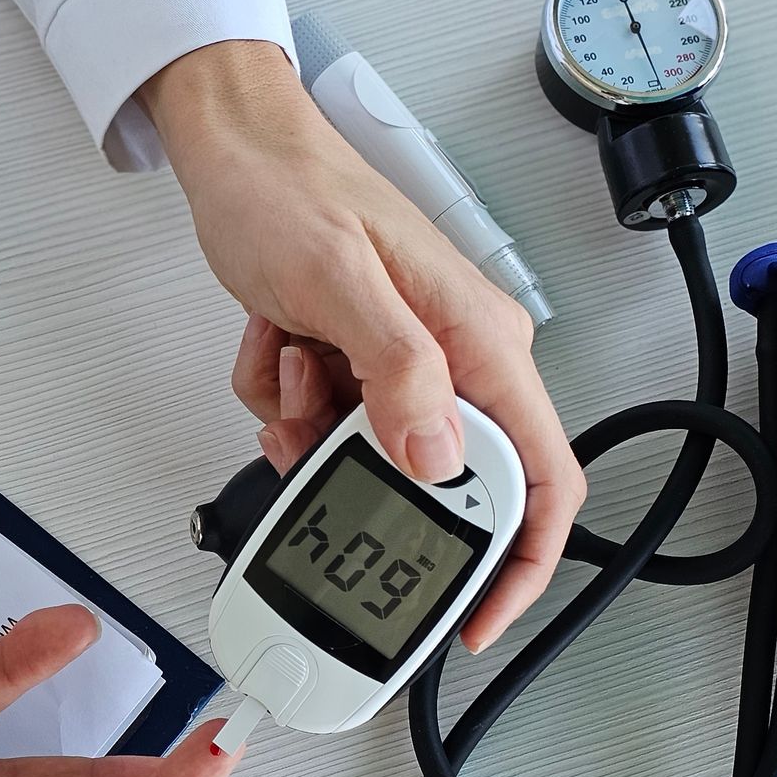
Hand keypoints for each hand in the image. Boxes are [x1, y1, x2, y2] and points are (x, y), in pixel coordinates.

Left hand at [139, 41, 585, 650]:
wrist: (235, 156)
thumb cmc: (293, 192)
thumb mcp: (341, 281)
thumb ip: (398, 372)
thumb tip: (439, 459)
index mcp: (481, 341)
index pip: (541, 475)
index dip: (520, 562)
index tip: (475, 620)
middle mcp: (456, 358)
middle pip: (441, 480)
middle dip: (365, 479)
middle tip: (314, 439)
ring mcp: (406, 366)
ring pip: (370, 460)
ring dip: (311, 434)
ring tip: (290, 364)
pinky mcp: (358, 367)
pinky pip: (326, 429)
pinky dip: (287, 403)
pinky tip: (279, 344)